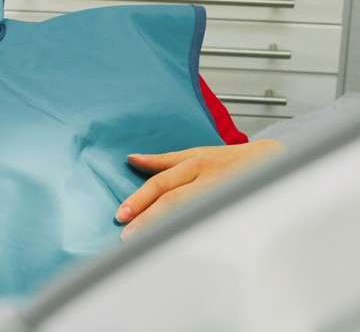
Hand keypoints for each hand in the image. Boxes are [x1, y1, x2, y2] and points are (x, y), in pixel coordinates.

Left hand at [115, 139, 285, 240]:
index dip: (141, 199)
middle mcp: (209, 179)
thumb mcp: (197, 153)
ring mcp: (224, 195)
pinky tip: (179, 244)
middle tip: (128, 235)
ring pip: (193, 213)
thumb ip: (164, 160)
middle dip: (149, 218)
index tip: (122, 215)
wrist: (275, 161)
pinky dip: (195, 233)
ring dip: (168, 228)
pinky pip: (213, 223)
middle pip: (174, 200)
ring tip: (146, 243)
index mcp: (196, 164)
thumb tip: (133, 159)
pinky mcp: (237, 207)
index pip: (162, 183)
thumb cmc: (231, 159)